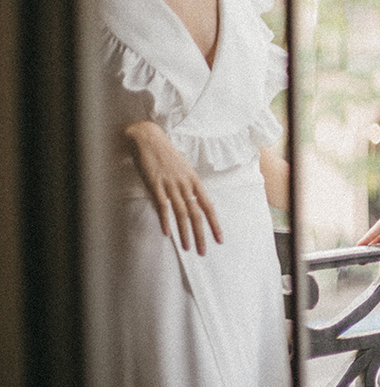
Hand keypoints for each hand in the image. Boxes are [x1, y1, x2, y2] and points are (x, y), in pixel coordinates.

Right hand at [124, 121, 222, 255]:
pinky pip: (162, 205)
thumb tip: (193, 200)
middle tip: (203, 251)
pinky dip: (165, 220)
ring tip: (188, 248)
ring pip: (181, 213)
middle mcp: (185, 184)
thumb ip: (188, 185)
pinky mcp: (154, 184)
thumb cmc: (165, 154)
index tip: (220, 239)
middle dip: (201, 234)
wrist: (148, 138)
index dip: (215, 224)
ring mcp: (170, 184)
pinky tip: (168, 233)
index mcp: (194, 181)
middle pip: (196, 214)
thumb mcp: (182, 169)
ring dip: (185, 232)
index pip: (208, 206)